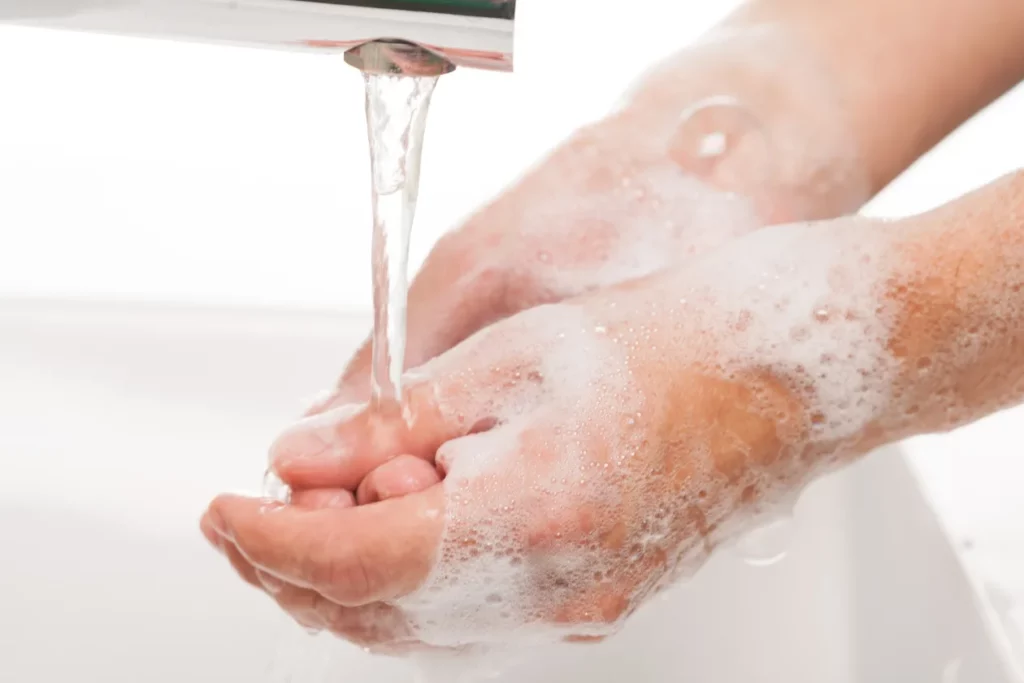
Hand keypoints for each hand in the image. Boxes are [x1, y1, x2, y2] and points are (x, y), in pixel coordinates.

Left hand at [205, 216, 929, 649]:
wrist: (793, 368)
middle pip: (382, 612)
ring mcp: (585, 605)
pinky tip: (409, 511)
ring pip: (425, 624)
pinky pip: (476, 613)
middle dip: (300, 564)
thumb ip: (396, 419)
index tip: (223, 511)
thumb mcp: (514, 355)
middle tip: (264, 501)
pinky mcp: (599, 597)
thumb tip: (303, 456)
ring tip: (330, 496)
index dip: (272, 542)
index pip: (358, 563)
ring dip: (355, 573)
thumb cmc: (681, 336)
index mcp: (538, 512)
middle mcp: (562, 586)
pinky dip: (417, 576)